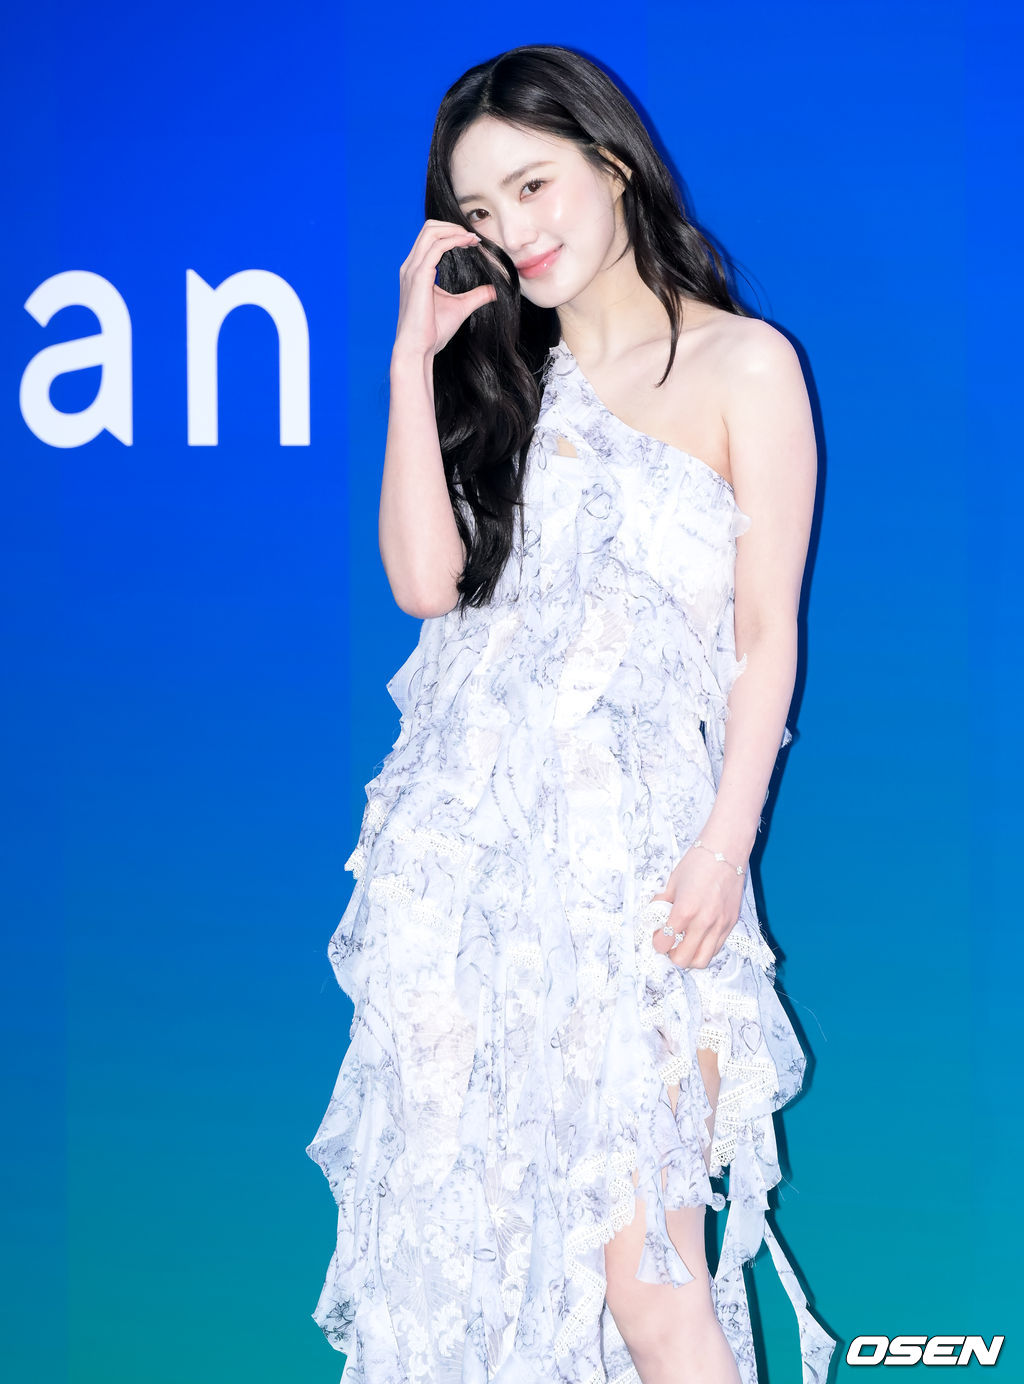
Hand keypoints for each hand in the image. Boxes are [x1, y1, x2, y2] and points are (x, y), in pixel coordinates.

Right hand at [394, 219, 497, 359]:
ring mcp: (412, 270)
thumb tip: (493, 291)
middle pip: (429, 228)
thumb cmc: (432, 332)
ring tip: (473, 238)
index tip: (473, 241)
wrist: (417, 349)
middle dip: (453, 226)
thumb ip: (476, 296)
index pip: (431, 238)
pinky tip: (468, 244)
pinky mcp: (418, 277)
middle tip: (474, 237)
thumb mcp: (460, 308)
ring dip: (454, 230)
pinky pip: (436, 247)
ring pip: (431, 232)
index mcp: (416, 271)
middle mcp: (411, 266)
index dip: (452, 233)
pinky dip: (453, 240)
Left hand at [649, 844, 745, 969]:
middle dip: (672, 955)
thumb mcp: (673, 882)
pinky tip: (699, 936)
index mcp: (685, 911)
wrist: (726, 851)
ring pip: (703, 960)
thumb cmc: (697, 862)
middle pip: (683, 960)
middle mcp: (703, 922)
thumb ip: (663, 902)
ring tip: (685, 943)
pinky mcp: (731, 923)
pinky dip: (705, 948)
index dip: (657, 943)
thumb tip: (655, 915)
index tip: (657, 936)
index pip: (664, 943)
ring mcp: (720, 925)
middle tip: (669, 944)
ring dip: (690, 956)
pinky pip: (717, 948)